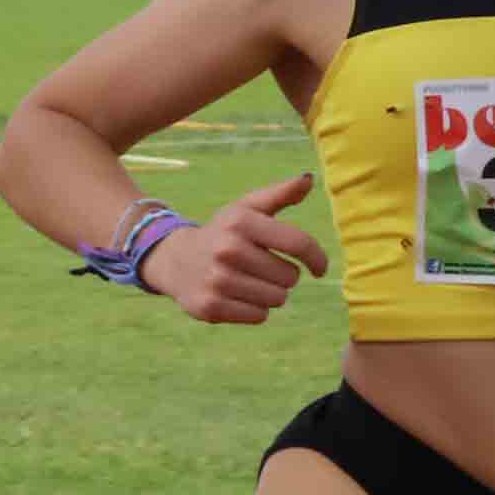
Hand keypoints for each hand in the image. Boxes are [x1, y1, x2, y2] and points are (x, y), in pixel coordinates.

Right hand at [142, 173, 331, 324]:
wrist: (175, 260)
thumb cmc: (223, 233)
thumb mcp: (246, 209)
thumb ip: (280, 194)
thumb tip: (309, 179)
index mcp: (240, 221)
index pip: (298, 243)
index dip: (317, 258)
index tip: (319, 268)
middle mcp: (227, 249)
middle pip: (289, 276)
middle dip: (284, 275)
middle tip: (263, 269)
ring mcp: (217, 280)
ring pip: (277, 298)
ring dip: (270, 293)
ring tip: (250, 282)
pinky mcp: (210, 307)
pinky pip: (259, 316)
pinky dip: (255, 309)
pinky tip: (238, 296)